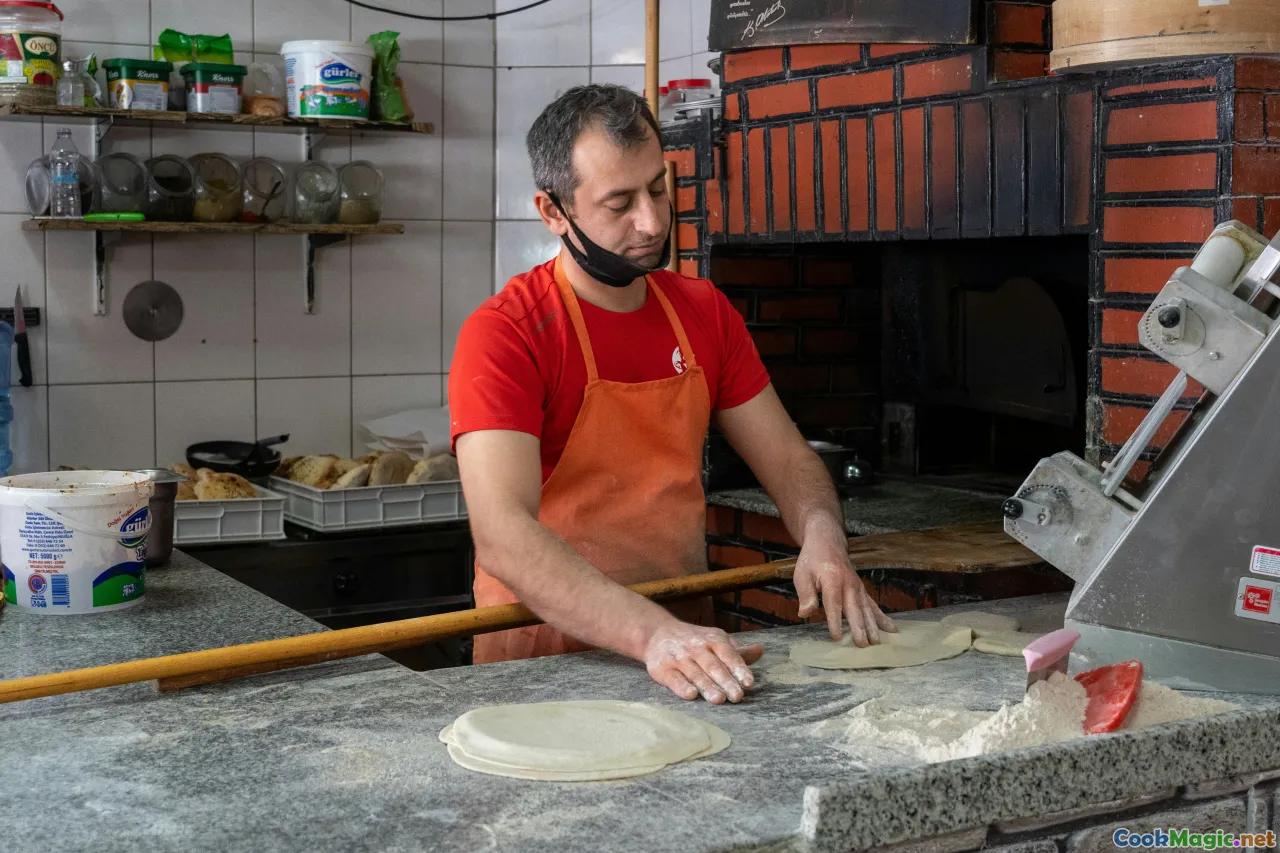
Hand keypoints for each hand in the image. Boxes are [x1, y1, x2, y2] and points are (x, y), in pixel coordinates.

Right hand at [642, 619, 763, 703]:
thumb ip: (736, 651)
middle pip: (713, 666)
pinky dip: (682, 686)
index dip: (739, 668)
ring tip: (719, 699)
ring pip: (695, 673)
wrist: (656, 633)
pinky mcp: (662, 668)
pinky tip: (691, 695)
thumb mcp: (715, 640)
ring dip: (707, 686)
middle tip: (738, 696)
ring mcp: (679, 658)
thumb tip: (760, 651)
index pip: (728, 654)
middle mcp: (696, 648)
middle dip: (726, 681)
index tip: (749, 682)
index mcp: (712, 640)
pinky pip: (673, 678)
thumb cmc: (693, 641)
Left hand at [794, 535, 895, 645]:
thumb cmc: (813, 560)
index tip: (837, 637)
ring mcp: (858, 587)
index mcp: (832, 580)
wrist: (827, 542)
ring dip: (873, 626)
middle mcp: (849, 584)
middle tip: (863, 645)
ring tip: (878, 642)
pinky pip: (873, 605)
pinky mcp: (862, 590)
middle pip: (855, 608)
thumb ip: (806, 594)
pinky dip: (882, 617)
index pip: (834, 604)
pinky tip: (891, 628)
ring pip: (867, 608)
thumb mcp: (802, 574)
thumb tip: (805, 613)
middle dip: (859, 627)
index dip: (835, 621)